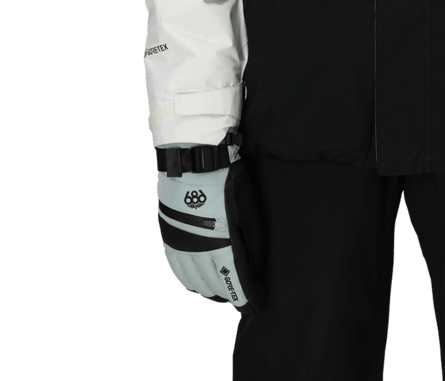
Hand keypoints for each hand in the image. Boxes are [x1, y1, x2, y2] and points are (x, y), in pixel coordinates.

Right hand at [156, 145, 264, 311]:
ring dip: (208, 290)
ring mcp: (181, 247)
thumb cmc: (227, 183)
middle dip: (229, 294)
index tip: (254, 304)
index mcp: (223, 247)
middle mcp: (199, 253)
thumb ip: (251, 245)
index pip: (236, 286)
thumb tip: (253, 271)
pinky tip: (196, 281)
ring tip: (220, 289)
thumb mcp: (248, 212)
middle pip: (214, 288)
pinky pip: (177, 272)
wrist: (193, 161)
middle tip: (239, 293)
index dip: (246, 298)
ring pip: (194, 284)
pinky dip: (189, 281)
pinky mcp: (168, 240)